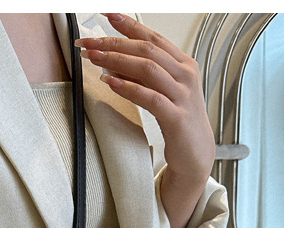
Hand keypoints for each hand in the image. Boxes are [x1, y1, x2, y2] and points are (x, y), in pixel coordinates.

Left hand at [77, 13, 214, 227]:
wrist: (196, 154)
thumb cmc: (177, 121)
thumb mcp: (161, 92)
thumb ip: (142, 76)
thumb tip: (111, 63)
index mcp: (182, 64)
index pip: (152, 38)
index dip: (129, 25)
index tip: (106, 16)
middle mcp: (185, 75)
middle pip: (146, 50)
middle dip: (114, 43)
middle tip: (88, 43)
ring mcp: (182, 95)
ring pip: (148, 69)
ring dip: (117, 61)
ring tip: (93, 59)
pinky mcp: (176, 117)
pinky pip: (150, 98)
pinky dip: (128, 88)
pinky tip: (110, 83)